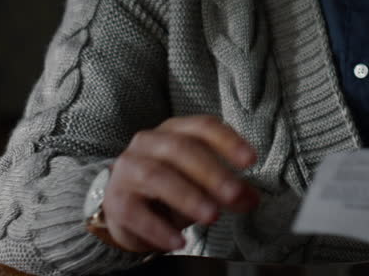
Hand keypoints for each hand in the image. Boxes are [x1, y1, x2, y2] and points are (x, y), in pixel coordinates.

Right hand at [100, 115, 259, 252]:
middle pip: (181, 149)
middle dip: (211, 172)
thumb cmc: (170, 187)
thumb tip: (252, 198)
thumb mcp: (203, 184)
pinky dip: (159, 229)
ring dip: (188, 196)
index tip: (251, 160)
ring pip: (156, 176)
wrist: (126, 207)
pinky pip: (136, 212)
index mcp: (174, 130)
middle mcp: (148, 142)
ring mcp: (128, 169)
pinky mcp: (116, 200)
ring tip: (212, 216)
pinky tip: (179, 242)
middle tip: (234, 194)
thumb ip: (228, 188)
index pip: (202, 127)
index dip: (228, 141)